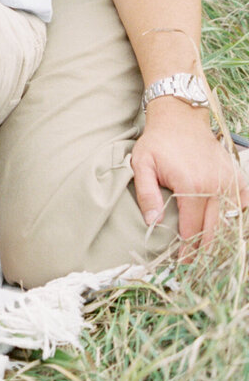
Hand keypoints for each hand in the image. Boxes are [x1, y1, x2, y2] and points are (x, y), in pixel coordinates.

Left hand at [131, 100, 248, 250]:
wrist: (180, 118)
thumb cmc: (158, 142)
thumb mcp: (142, 164)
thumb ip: (146, 194)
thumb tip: (154, 222)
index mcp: (190, 185)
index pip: (192, 229)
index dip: (188, 249)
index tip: (183, 262)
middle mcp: (214, 186)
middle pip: (214, 230)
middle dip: (206, 250)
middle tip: (197, 263)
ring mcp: (228, 181)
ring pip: (230, 221)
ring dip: (222, 238)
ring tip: (211, 251)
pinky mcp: (236, 176)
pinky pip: (242, 204)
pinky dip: (236, 217)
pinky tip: (227, 227)